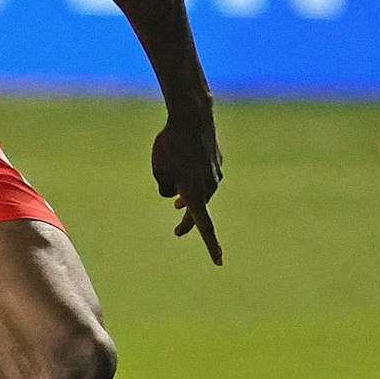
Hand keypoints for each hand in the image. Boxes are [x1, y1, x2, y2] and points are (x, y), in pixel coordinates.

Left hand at [152, 113, 222, 264]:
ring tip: (177, 203)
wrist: (192, 117)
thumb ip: (165, 189)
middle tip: (177, 231)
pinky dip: (194, 176)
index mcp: (196, 195)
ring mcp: (216, 173)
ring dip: (189, 196)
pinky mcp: (217, 160)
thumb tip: (173, 193)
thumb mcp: (159, 172)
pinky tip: (185, 165)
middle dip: (187, 222)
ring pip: (200, 191)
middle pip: (198, 211)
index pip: (205, 227)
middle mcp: (210, 187)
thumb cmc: (171, 146)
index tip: (220, 262)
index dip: (212, 246)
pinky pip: (204, 174)